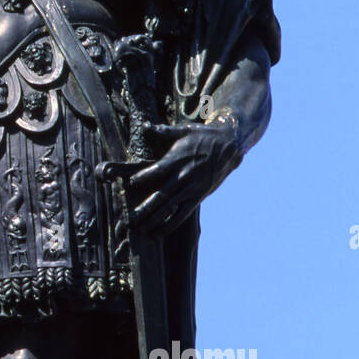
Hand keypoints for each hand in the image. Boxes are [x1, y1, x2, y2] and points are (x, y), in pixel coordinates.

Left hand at [124, 121, 241, 235]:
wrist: (229, 145)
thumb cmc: (202, 137)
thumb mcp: (183, 130)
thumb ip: (162, 131)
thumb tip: (144, 126)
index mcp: (177, 159)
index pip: (156, 170)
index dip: (143, 177)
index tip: (129, 183)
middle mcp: (183, 176)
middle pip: (161, 195)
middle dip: (145, 208)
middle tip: (130, 219)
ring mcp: (191, 188)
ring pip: (170, 208)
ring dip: (155, 220)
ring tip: (141, 230)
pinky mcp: (198, 196)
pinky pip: (182, 214)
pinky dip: (170, 224)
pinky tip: (158, 233)